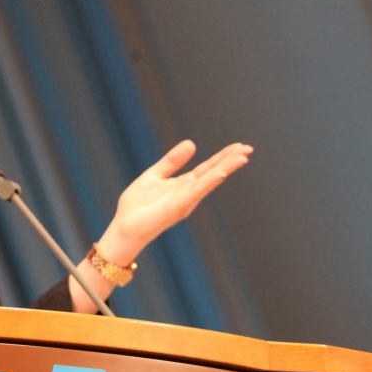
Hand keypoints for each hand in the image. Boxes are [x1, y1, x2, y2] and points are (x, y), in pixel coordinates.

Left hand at [98, 140, 252, 264]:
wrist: (123, 228)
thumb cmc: (136, 207)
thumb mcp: (154, 175)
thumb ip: (172, 161)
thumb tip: (191, 143)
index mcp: (183, 185)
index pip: (207, 168)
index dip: (223, 157)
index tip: (239, 146)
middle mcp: (188, 193)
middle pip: (213, 173)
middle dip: (230, 160)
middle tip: (248, 148)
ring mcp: (185, 201)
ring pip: (209, 181)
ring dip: (226, 169)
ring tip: (242, 158)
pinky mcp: (177, 208)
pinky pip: (195, 192)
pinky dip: (208, 183)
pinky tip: (220, 173)